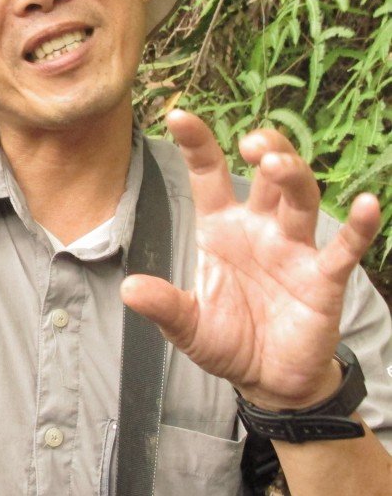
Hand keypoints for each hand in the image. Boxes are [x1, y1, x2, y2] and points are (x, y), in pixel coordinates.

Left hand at [121, 109, 381, 409]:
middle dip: (265, 149)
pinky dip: (358, 227)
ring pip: (299, 199)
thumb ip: (163, 305)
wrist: (268, 381)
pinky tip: (367, 205)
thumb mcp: (187, 325)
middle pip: (265, 175)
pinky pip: (344, 249)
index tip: (178, 114)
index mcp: (221, 228)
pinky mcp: (323, 279)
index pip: (208, 175)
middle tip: (252, 142)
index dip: (197, 143)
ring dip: (292, 176)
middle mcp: (259, 229)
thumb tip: (128, 288)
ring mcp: (294, 250)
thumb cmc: (228, 341)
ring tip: (276, 162)